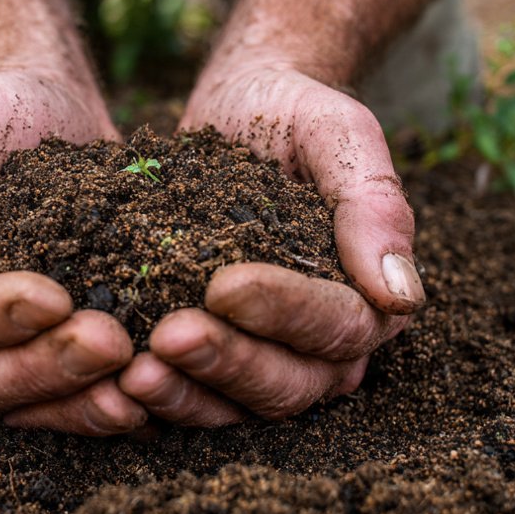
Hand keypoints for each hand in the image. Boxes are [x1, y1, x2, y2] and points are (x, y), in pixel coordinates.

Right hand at [0, 69, 147, 435]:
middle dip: (46, 367)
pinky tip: (156, 398)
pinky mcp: (62, 355)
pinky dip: (112, 406)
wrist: (50, 108)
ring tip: (136, 384)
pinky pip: (77, 401)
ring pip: (30, 405)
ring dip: (81, 402)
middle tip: (110, 342)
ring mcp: (9, 354)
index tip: (53, 297)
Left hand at [119, 63, 423, 425]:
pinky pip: (193, 400)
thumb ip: (374, 203)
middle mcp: (325, 344)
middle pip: (289, 383)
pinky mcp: (213, 359)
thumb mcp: (336, 132)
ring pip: (239, 406)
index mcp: (369, 296)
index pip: (338, 326)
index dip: (283, 311)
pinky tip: (112, 385)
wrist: (235, 107)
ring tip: (133, 374)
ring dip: (187, 396)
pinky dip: (157, 401)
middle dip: (228, 362)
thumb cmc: (292, 113)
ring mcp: (266, 357)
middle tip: (166, 338)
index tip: (222, 285)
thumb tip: (401, 296)